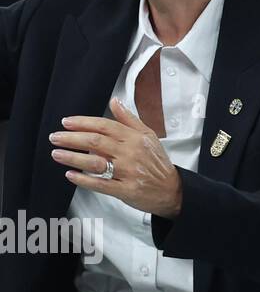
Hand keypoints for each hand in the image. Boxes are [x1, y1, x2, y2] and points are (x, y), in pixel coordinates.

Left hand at [50, 98, 183, 216]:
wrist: (171, 189)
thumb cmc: (158, 163)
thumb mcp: (149, 135)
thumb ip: (129, 119)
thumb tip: (115, 101)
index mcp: (135, 138)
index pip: (105, 126)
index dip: (83, 123)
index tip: (67, 123)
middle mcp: (131, 153)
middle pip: (96, 142)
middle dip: (71, 139)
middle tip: (56, 137)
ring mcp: (128, 172)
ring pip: (95, 163)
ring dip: (72, 158)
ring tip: (57, 154)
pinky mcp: (125, 190)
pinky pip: (100, 184)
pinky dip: (83, 180)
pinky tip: (71, 175)